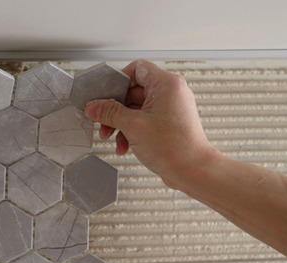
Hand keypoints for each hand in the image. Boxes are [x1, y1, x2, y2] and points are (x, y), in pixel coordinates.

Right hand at [84, 60, 218, 189]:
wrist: (192, 171)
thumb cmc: (175, 147)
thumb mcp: (133, 126)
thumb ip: (110, 113)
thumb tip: (94, 107)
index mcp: (166, 84)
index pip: (137, 68)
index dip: (118, 80)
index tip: (104, 95)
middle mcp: (170, 93)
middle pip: (133, 92)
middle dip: (115, 110)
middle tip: (103, 121)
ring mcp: (170, 109)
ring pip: (136, 109)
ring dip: (121, 124)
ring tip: (111, 137)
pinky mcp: (168, 124)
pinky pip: (143, 121)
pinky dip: (131, 132)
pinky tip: (124, 146)